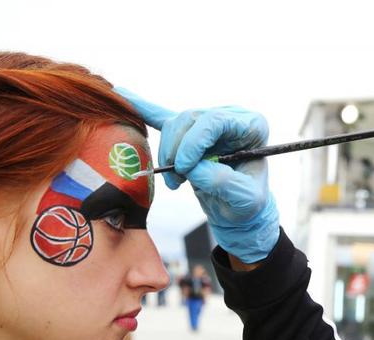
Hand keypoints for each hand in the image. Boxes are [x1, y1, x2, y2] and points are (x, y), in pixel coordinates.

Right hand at [117, 88, 279, 263]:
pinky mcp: (189, 133)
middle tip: (176, 179)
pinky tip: (122, 93)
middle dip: (176, 149)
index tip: (184, 168)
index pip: (215, 120)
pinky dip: (143, 109)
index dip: (194, 142)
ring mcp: (208, 122)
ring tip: (174, 181)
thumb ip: (223, 182)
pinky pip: (162, 117)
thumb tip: (194, 167)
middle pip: (191, 119)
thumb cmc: (248, 203)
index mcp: (251, 127)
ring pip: (175, 123)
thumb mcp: (244, 198)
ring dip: (166, 152)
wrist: (239, 211)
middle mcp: (229, 118)